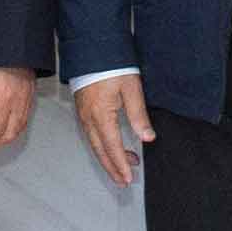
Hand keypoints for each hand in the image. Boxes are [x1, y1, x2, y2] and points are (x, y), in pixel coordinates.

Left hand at [0, 68, 32, 152]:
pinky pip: (25, 117)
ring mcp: (27, 97)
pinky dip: (14, 127)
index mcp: (3, 98)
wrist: (9, 37)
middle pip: (9, 134)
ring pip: (19, 128)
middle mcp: (18, 100)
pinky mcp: (30, 92)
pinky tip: (4, 126)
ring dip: (4, 138)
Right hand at [73, 71, 149, 188]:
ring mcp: (84, 115)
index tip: (128, 177)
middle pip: (100, 151)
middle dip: (112, 168)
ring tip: (124, 168)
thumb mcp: (131, 88)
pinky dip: (103, 146)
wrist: (92, 48)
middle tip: (123, 181)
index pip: (112, 147)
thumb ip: (139, 115)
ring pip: (95, 144)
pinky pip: (91, 135)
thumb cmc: (112, 66)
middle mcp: (89, 118)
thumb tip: (148, 138)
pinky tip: (113, 147)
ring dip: (109, 158)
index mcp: (101, 115)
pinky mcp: (83, 110)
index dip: (120, 164)